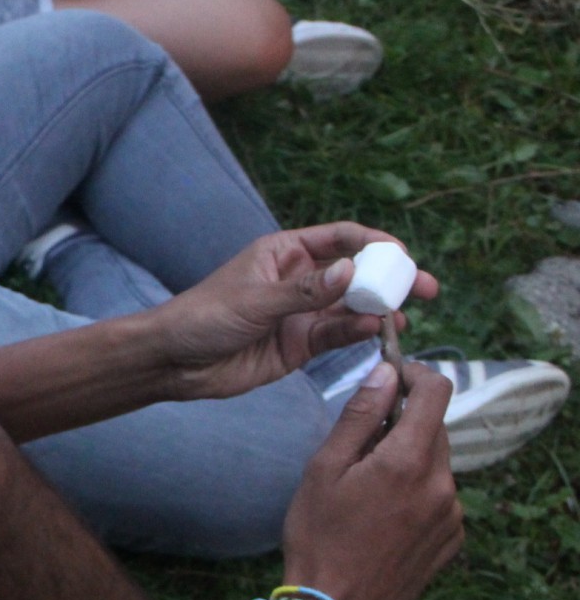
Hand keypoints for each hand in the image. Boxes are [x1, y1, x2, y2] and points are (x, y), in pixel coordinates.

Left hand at [149, 223, 439, 402]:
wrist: (174, 361)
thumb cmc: (203, 316)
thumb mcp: (255, 300)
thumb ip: (304, 291)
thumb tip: (350, 273)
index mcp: (285, 253)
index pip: (341, 238)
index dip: (374, 243)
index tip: (402, 254)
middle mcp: (300, 280)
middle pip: (356, 274)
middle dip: (390, 279)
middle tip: (425, 288)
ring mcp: (302, 313)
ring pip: (353, 307)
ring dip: (379, 310)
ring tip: (401, 317)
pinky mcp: (300, 345)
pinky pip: (338, 335)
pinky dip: (358, 333)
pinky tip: (376, 333)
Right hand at [281, 362, 462, 599]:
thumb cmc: (319, 537)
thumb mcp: (324, 470)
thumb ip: (359, 417)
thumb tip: (385, 374)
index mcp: (409, 460)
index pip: (435, 391)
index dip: (413, 374)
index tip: (390, 377)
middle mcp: (443, 483)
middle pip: (434, 429)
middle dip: (403, 423)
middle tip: (360, 443)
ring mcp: (453, 513)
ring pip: (435, 465)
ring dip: (408, 461)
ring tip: (366, 489)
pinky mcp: (453, 538)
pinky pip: (439, 498)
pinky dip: (416, 493)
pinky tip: (382, 516)